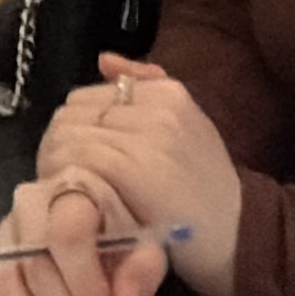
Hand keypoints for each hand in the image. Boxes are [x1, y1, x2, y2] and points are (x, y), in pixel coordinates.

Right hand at [0, 166, 171, 295]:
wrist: (94, 215)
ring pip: (1, 291)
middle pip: (33, 271)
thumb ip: (143, 267)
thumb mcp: (147, 241)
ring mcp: (0, 238)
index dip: (87, 284)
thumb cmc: (120, 229)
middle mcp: (26, 210)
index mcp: (71, 191)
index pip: (65, 235)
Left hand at [36, 55, 239, 266]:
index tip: (77, 160)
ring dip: (56, 166)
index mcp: (169, 92)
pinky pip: (78, 162)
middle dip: (60, 146)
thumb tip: (105, 60)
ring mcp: (147, 136)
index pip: (88, 97)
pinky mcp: (134, 169)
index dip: (74, 130)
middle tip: (67, 179)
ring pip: (68, 137)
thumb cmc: (204, 190)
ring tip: (70, 191)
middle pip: (72, 115)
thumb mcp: (185, 130)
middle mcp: (159, 106)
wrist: (238, 236)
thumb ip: (146, 91)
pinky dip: (65, 182)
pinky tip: (76, 202)